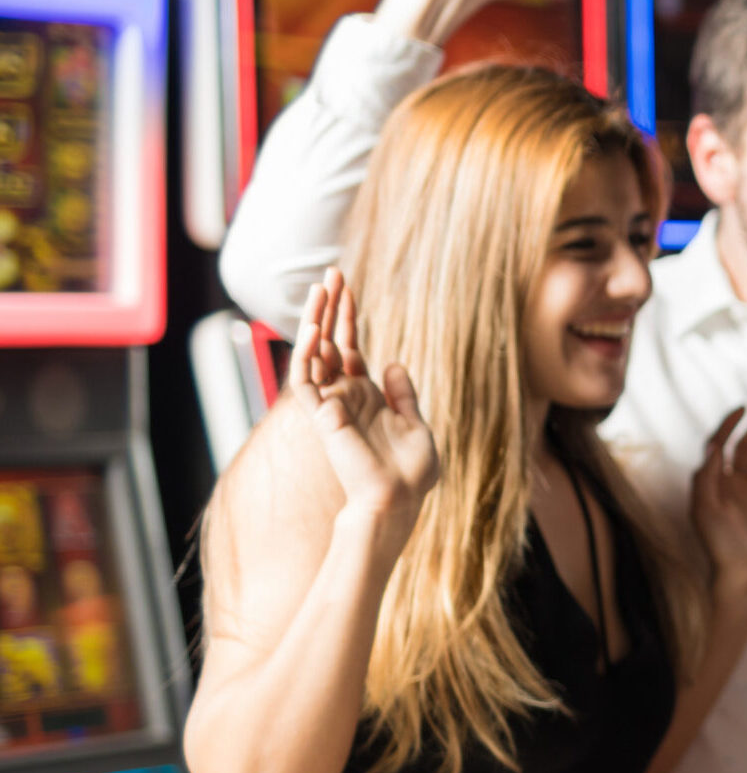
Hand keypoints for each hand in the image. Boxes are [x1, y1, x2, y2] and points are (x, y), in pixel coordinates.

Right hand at [288, 267, 437, 547]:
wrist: (400, 498)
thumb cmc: (410, 471)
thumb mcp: (416, 425)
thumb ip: (403, 394)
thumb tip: (394, 362)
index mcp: (367, 396)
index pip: (350, 347)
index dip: (348, 318)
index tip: (347, 287)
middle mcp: (344, 396)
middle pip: (330, 343)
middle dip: (330, 309)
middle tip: (332, 273)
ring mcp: (331, 404)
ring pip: (313, 354)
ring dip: (316, 320)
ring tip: (321, 287)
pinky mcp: (321, 417)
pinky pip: (304, 380)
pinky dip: (306, 354)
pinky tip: (313, 327)